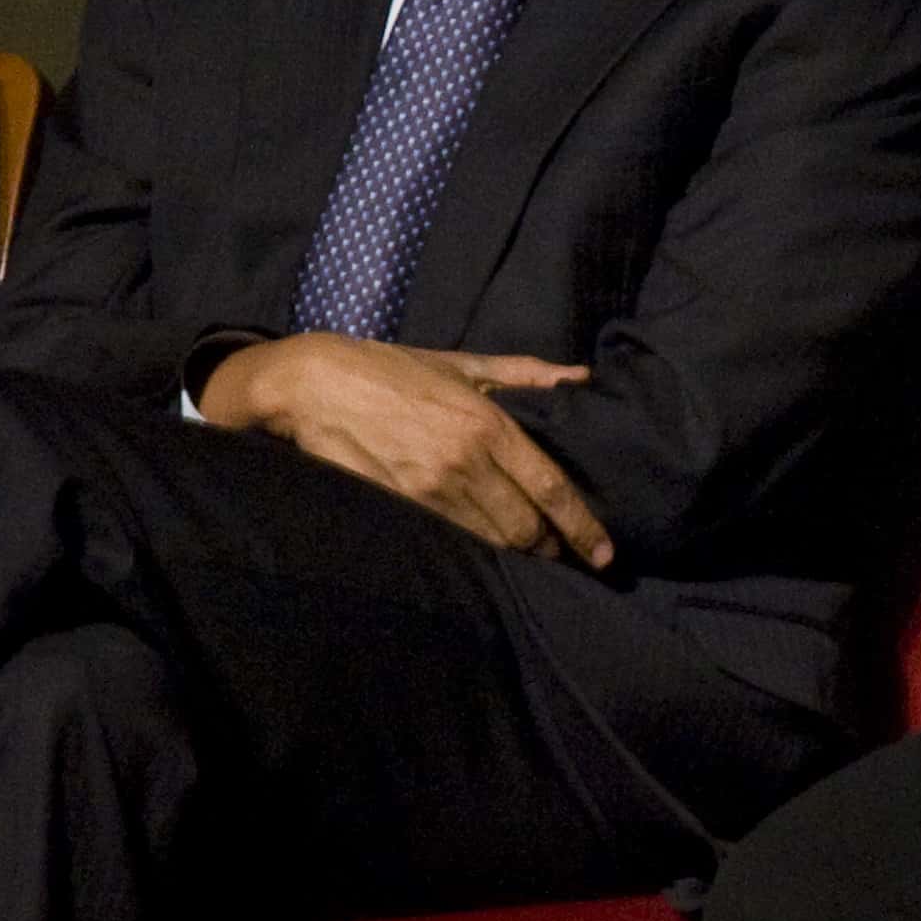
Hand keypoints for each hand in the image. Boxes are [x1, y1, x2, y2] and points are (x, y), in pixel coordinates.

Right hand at [199, 334, 610, 566]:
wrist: (316, 385)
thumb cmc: (394, 370)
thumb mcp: (463, 363)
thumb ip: (526, 373)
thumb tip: (579, 377)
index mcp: (489, 425)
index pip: (550, 488)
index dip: (581, 527)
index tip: (603, 552)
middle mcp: (465, 462)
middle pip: (524, 526)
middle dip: (550, 547)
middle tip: (566, 556)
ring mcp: (430, 489)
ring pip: (489, 540)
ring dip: (514, 554)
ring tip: (531, 557)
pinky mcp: (398, 506)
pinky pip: (450, 540)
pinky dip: (474, 550)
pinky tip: (485, 551)